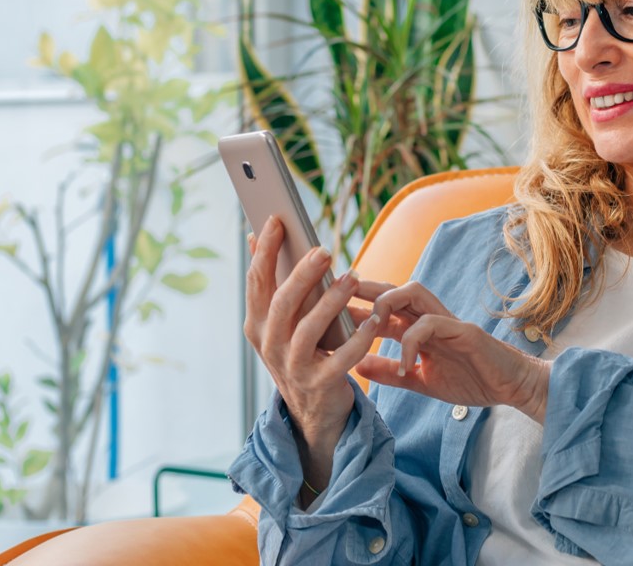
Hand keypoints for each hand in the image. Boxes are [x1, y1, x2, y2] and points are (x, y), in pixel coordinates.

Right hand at [244, 217, 379, 489]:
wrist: (314, 412)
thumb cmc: (302, 352)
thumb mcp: (281, 322)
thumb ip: (272, 282)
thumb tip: (257, 234)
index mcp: (257, 324)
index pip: (258, 282)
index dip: (266, 251)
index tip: (278, 220)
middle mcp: (269, 345)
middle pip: (282, 303)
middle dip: (302, 274)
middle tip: (324, 249)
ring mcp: (292, 367)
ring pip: (308, 329)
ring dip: (331, 301)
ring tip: (352, 277)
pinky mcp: (320, 385)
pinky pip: (341, 359)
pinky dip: (359, 339)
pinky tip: (375, 320)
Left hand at [353, 281, 551, 423]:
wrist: (512, 387)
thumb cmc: (472, 380)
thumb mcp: (422, 381)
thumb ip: (391, 372)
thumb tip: (356, 365)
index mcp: (421, 329)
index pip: (385, 309)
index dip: (358, 307)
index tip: (329, 310)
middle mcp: (432, 318)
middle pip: (394, 290)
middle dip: (364, 290)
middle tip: (335, 298)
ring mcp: (448, 321)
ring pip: (413, 292)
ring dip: (387, 304)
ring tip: (371, 327)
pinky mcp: (463, 331)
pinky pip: (430, 325)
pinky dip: (411, 343)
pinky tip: (405, 367)